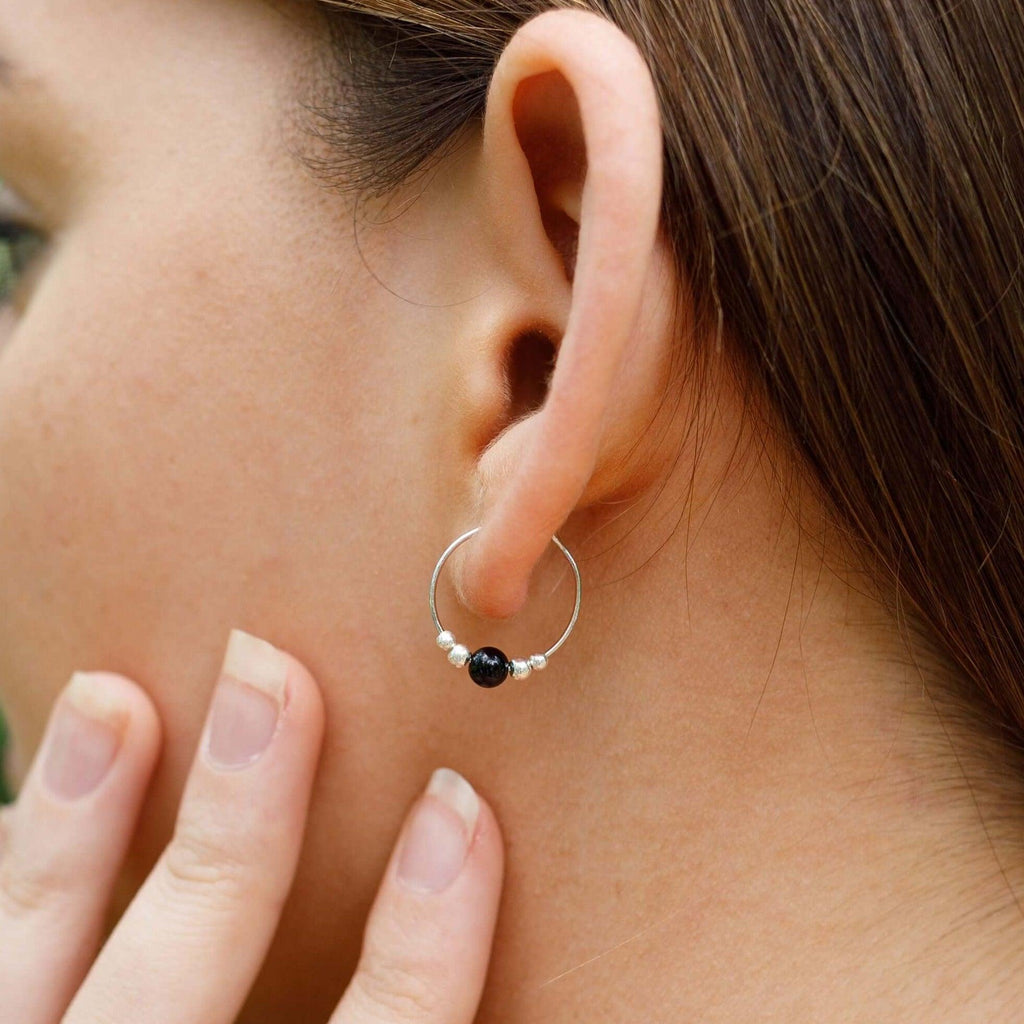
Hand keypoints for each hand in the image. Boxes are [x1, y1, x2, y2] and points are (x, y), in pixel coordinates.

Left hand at [0, 629, 503, 1022]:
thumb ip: (395, 1005)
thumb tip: (461, 853)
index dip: (426, 945)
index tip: (458, 806)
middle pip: (182, 980)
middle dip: (234, 829)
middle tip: (270, 675)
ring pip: (29, 962)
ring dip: (72, 829)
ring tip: (109, 698)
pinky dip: (11, 865)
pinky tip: (25, 796)